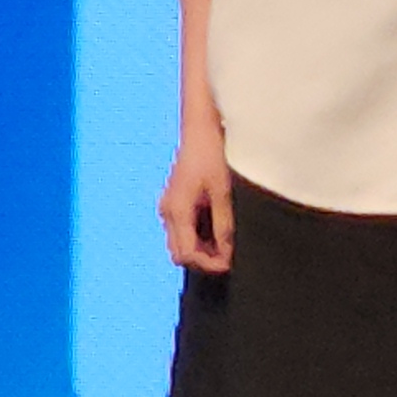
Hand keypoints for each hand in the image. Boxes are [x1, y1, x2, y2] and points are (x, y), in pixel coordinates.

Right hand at [160, 121, 235, 272]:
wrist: (199, 131)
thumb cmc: (212, 156)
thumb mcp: (222, 191)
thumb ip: (223, 224)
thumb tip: (226, 252)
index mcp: (176, 211)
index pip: (186, 253)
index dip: (207, 264)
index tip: (229, 266)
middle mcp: (167, 212)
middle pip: (179, 252)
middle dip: (202, 260)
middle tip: (229, 258)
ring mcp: (168, 207)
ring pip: (179, 242)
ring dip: (200, 249)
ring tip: (226, 245)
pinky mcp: (173, 202)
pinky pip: (181, 229)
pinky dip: (197, 236)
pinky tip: (217, 230)